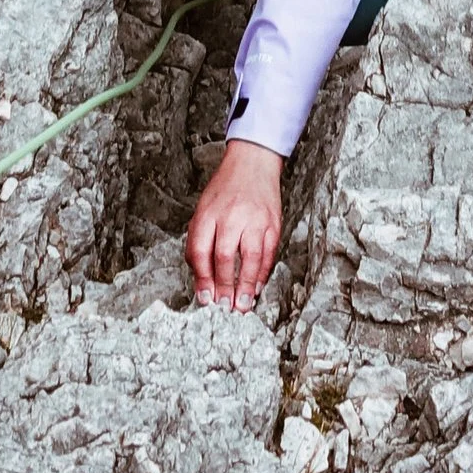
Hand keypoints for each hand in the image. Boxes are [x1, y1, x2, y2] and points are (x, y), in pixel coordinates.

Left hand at [188, 140, 283, 312]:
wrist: (252, 163)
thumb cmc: (224, 191)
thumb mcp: (203, 211)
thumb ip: (199, 243)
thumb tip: (202, 282)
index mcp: (208, 213)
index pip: (201, 250)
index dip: (202, 279)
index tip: (205, 299)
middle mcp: (231, 216)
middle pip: (225, 256)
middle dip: (224, 287)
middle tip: (224, 309)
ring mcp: (254, 219)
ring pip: (250, 257)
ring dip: (245, 286)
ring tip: (242, 306)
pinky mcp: (273, 222)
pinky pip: (268, 253)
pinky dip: (262, 273)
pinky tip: (256, 287)